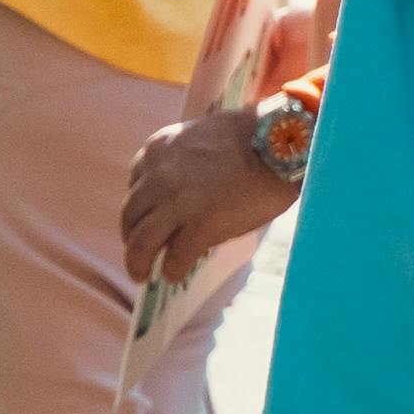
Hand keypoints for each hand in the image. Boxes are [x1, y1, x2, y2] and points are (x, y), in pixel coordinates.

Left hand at [119, 109, 297, 284]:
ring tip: (143, 275)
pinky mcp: (200, 226)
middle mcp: (158, 177)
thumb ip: (183, 160)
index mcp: (157, 150)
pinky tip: (176, 276)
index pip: (134, 187)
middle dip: (131, 237)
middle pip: (131, 216)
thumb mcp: (202, 137)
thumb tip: (184, 191)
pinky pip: (176, 257)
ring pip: (141, 243)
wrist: (283, 147)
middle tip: (139, 253)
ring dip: (138, 263)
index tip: (145, 220)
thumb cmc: (254, 137)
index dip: (139, 209)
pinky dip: (173, 270)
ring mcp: (177, 203)